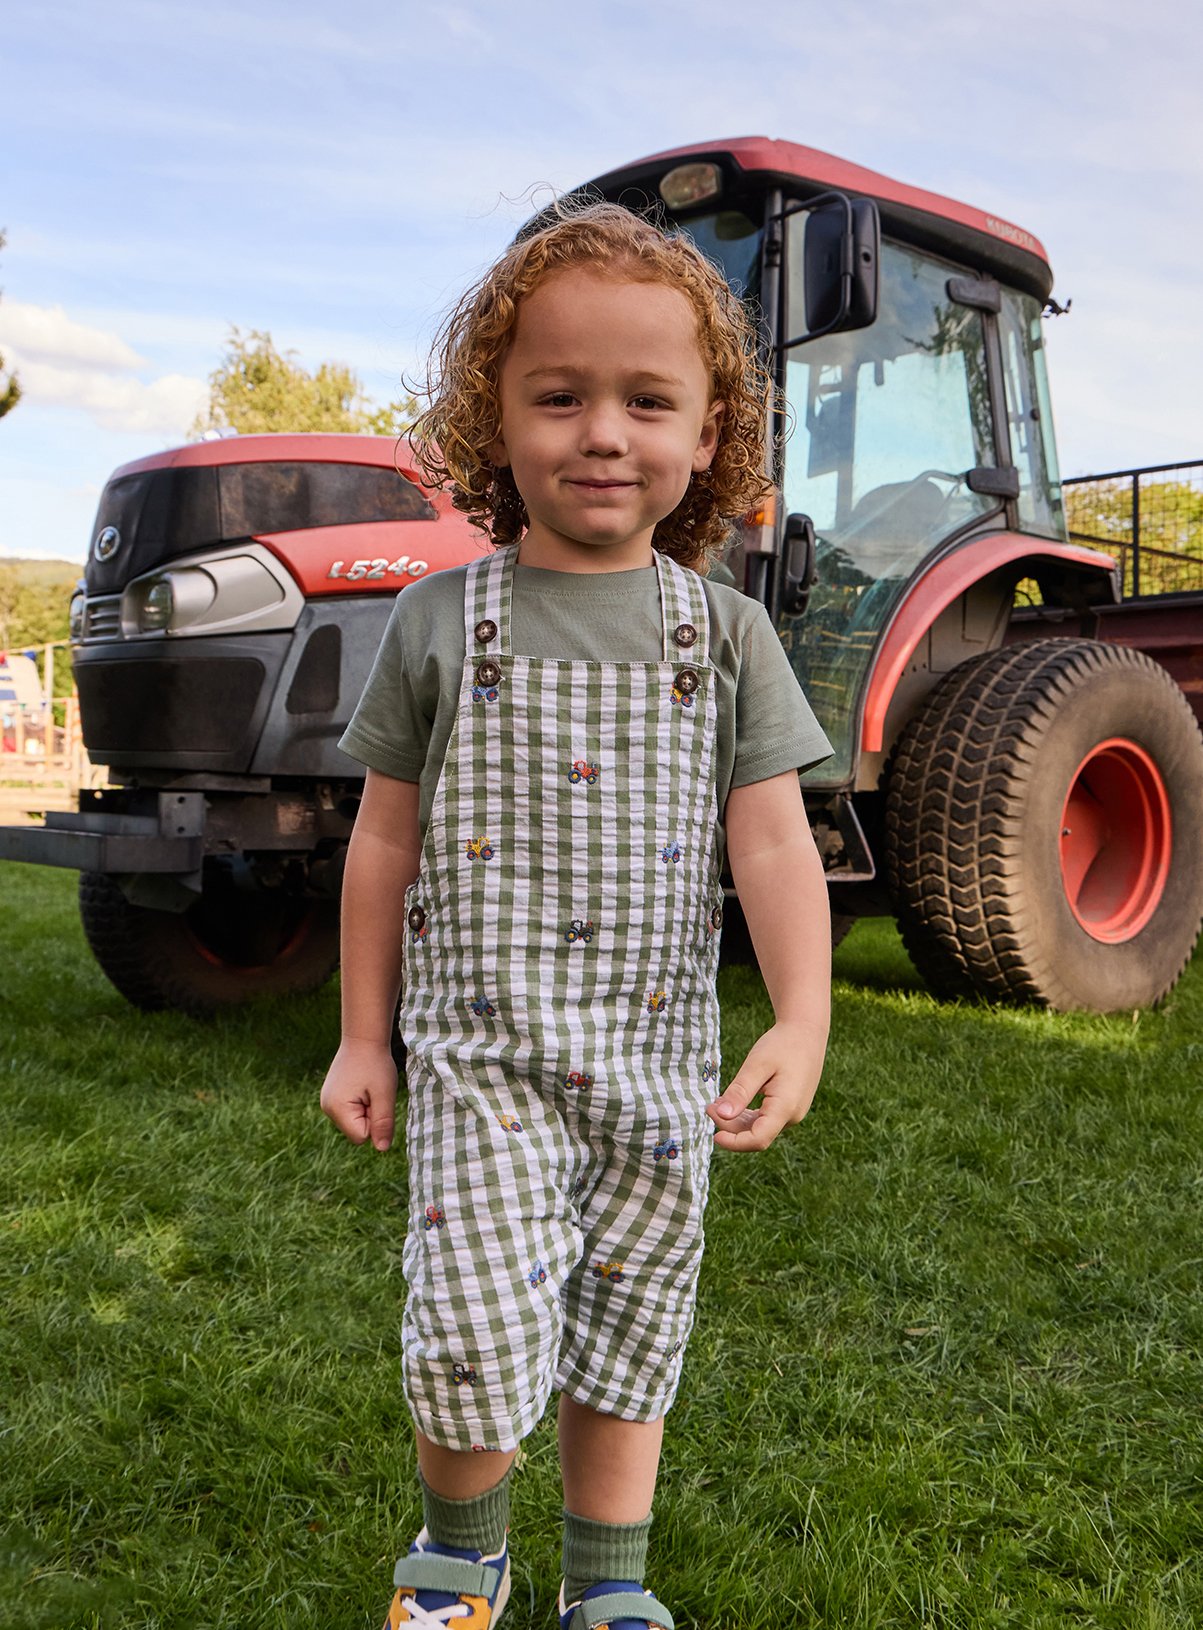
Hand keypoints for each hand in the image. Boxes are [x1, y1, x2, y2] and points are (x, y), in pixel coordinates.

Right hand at [320, 1039, 398, 1150]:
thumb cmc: (376, 1064)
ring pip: (354, 1122)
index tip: (375, 1098)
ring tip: (367, 1086)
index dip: (375, 1121)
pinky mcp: (331, 1097)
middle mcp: (326, 1108)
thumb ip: (383, 1123)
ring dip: (366, 1109)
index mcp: (337, 1109)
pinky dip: (360, 1102)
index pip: (361, 1137)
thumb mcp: (385, 1094)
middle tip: (373, 1091)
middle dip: (369, 1115)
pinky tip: (361, 1085)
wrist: (363, 1038)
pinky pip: (351, 1112)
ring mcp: (327, 1102)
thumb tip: (382, 1149)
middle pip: (356, 1131)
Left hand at [706, 1023, 822, 1151]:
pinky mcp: (790, 1107)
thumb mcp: (757, 1064)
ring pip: (760, 1128)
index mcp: (786, 1107)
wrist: (806, 1032)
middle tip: (710, 1107)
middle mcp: (792, 1115)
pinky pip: (766, 1120)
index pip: (758, 1139)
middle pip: (757, 1135)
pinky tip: (733, 1104)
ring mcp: (793, 1113)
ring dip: (737, 1122)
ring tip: (717, 1104)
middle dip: (730, 1127)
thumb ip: (740, 1091)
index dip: (734, 1143)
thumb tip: (721, 1115)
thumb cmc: (782, 1045)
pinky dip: (748, 1116)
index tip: (714, 1135)